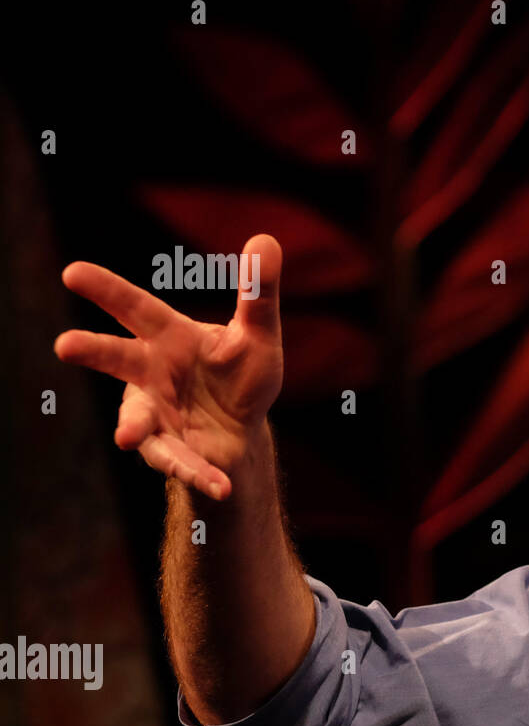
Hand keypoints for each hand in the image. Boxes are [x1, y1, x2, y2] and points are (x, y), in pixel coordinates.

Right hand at [54, 234, 284, 500]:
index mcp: (169, 338)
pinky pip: (181, 463)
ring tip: (127, 439)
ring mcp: (156, 414)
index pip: (136, 309)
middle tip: (64, 344)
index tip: (72, 272)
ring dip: (132, 429)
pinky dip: (199, 475)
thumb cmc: (240, 371)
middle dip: (92, 351)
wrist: (243, 426)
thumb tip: (266, 239)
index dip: (106, 290)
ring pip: (136, 420)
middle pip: (117, 359)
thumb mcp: (259, 335)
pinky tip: (219, 486)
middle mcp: (152, 374)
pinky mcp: (173, 450)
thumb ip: (259, 292)